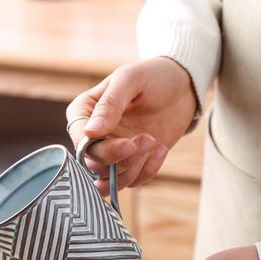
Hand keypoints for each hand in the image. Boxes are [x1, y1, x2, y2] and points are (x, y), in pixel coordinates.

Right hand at [66, 57, 196, 193]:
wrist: (182, 87)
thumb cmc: (153, 76)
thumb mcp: (131, 80)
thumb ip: (110, 105)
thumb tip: (90, 132)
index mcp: (84, 113)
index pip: (79, 141)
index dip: (99, 149)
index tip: (127, 144)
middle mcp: (92, 138)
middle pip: (93, 165)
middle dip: (121, 159)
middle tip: (147, 139)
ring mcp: (110, 154)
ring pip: (109, 181)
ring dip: (134, 168)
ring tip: (154, 143)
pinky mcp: (129, 165)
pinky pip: (131, 182)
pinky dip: (148, 171)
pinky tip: (161, 149)